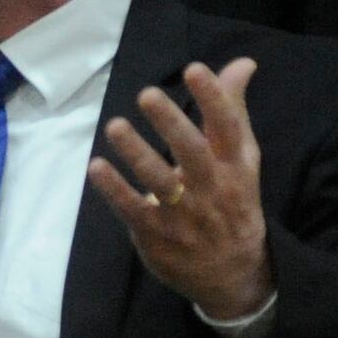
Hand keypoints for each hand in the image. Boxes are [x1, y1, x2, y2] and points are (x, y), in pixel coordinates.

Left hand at [86, 58, 272, 318]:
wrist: (235, 274)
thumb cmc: (232, 200)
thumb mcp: (240, 158)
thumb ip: (232, 109)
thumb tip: (242, 63)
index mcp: (235, 165)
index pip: (228, 127)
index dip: (214, 98)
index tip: (193, 69)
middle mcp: (212, 187)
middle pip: (193, 153)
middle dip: (171, 124)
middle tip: (147, 94)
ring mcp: (184, 213)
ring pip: (160, 181)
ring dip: (136, 153)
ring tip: (115, 126)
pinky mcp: (156, 233)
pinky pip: (133, 209)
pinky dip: (114, 190)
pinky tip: (95, 167)